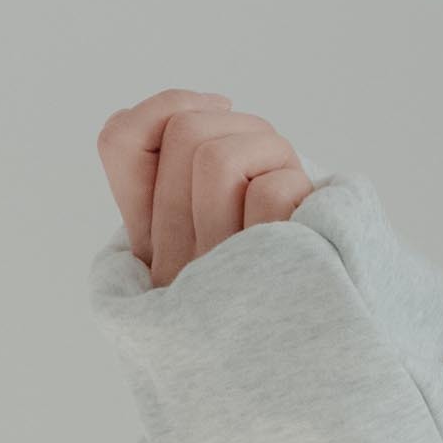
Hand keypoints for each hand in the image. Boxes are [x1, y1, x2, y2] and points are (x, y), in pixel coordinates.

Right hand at [98, 89, 315, 287]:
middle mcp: (168, 260)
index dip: (165, 106)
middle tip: (268, 160)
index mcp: (150, 240)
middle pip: (186, 134)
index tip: (217, 109)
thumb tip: (212, 104)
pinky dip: (297, 187)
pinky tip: (301, 220)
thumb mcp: (231, 205)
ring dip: (271, 151)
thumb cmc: (283, 255)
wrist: (324, 338)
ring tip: (286, 186)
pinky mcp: (259, 274)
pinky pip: (270, 191)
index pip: (118, 140)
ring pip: (219, 157)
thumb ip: (203, 163)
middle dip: (240, 125)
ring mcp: (211, 271)